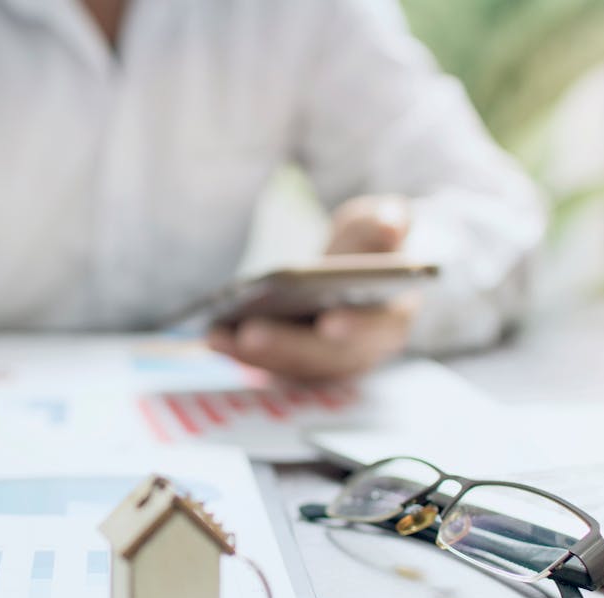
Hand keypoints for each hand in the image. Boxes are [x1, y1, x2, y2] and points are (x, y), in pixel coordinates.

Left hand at [208, 194, 418, 381]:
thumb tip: (391, 223)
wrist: (351, 274)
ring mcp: (325, 366)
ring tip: (218, 334)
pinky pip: (267, 367)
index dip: (356, 327)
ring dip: (254, 355)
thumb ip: (381, 225)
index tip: (331, 321)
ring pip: (291, 368)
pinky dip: (240, 354)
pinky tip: (213, 335)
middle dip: (287, 345)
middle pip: (325, 357)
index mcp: (390, 318)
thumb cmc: (366, 250)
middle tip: (252, 332)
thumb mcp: (376, 228)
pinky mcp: (295, 369)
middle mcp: (360, 353)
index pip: (377, 328)